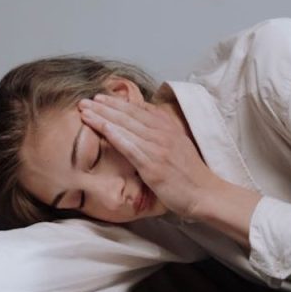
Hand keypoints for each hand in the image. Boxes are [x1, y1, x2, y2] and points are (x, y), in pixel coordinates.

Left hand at [79, 94, 218, 217]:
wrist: (205, 194)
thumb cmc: (190, 174)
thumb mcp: (179, 145)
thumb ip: (162, 133)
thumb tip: (144, 124)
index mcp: (169, 127)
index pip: (139, 109)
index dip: (118, 102)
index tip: (100, 97)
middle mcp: (163, 133)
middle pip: (129, 114)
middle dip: (104, 106)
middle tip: (85, 100)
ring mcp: (158, 148)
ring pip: (126, 126)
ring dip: (103, 116)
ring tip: (84, 110)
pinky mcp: (153, 165)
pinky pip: (130, 146)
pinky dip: (115, 134)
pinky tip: (101, 127)